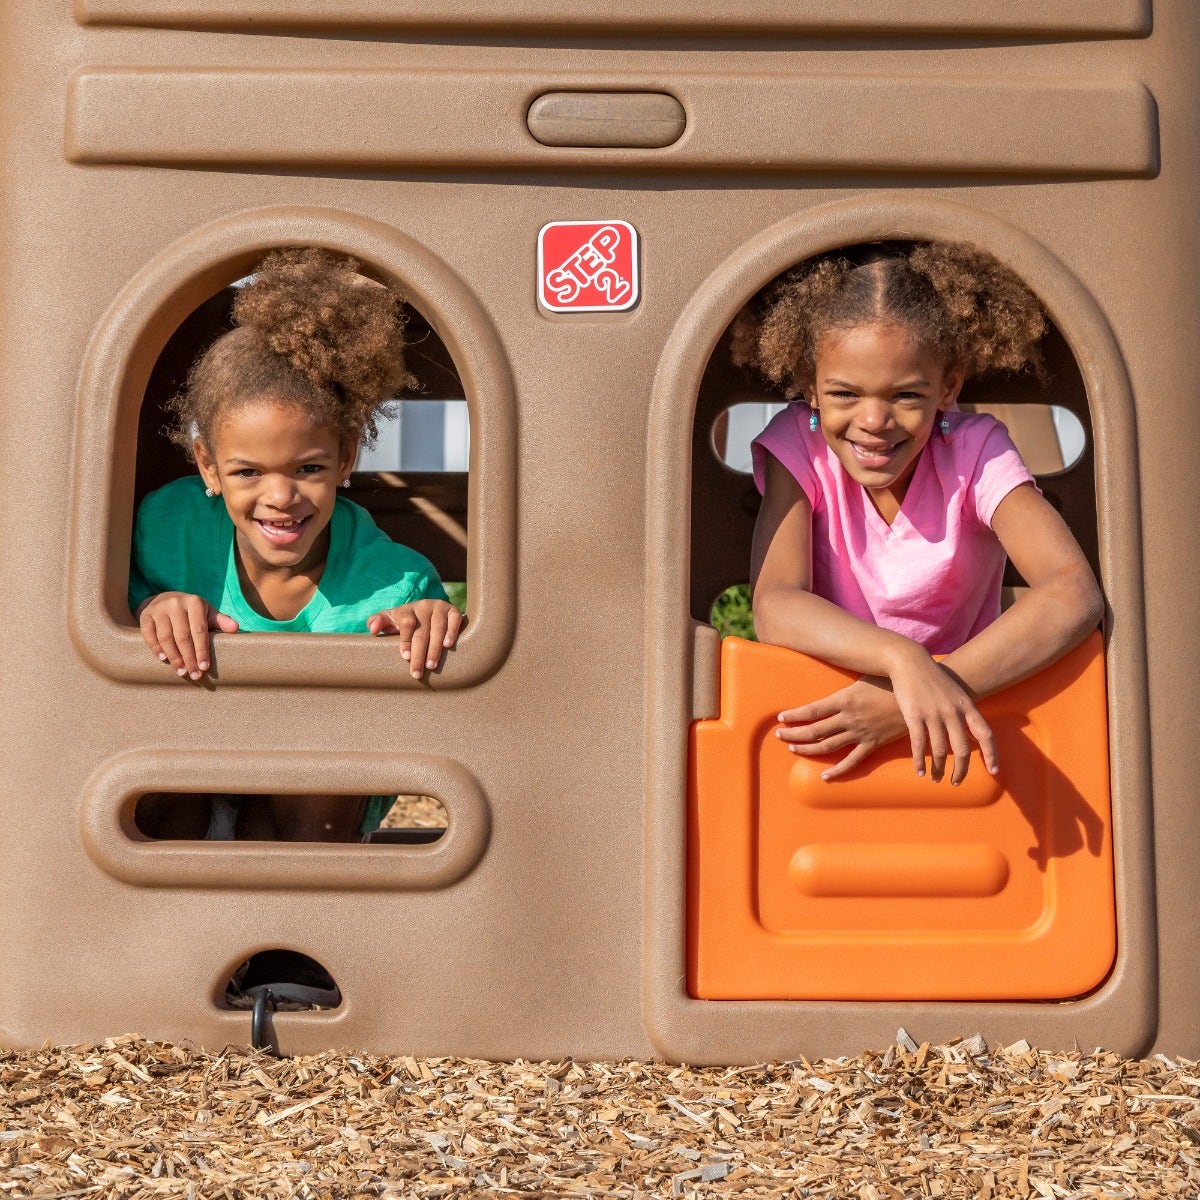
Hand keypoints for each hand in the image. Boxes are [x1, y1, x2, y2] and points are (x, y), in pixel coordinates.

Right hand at [137, 592, 238, 678]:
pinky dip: (156, 648)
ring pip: (166, 637)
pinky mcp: (145, 615)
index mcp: (194, 602)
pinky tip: (163, 659)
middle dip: (189, 658)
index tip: (205, 667)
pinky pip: (149, 635)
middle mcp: (175, 603)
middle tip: (194, 675)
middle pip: (182, 636)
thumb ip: (221, 621)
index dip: (202, 650)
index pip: (199, 630)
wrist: (166, 598)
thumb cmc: (192, 611)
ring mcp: (158, 609)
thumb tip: (235, 628)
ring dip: (174, 657)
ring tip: (181, 671)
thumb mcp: (207, 613)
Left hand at [367, 599, 464, 678]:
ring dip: (435, 647)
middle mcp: (423, 606)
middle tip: (417, 673)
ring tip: (431, 666)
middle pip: (422, 631)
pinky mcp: (453, 610)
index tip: (406, 657)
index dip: (406, 640)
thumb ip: (377, 622)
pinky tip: (448, 645)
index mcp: (406, 610)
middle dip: (419, 653)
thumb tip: (373, 630)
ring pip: (438, 627)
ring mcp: (439, 607)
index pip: (406, 624)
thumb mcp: (389, 620)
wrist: (427, 610)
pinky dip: (452, 631)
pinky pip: (455, 619)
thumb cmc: (405, 621)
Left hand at [777, 675, 908, 779]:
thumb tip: (828, 681)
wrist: (918, 698)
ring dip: (808, 749)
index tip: (780, 718)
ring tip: (793, 750)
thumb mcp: (863, 678)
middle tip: (779, 736)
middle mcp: (849, 718)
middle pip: (814, 730)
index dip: (794, 716)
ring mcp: (860, 733)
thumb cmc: (890, 682)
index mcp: (844, 699)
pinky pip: (852, 761)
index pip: (811, 710)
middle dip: (794, 734)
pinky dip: (837, 770)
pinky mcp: (872, 744)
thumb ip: (845, 685)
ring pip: (828, 746)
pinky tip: (824, 776)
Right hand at [887, 646, 997, 784]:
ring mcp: (933, 714)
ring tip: (936, 779)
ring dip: (938, 769)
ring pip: (939, 751)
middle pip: (962, 749)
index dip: (992, 754)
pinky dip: (920, 761)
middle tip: (957, 782)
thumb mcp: (955, 692)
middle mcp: (953, 711)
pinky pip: (919, 745)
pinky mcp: (914, 715)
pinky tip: (920, 771)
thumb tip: (973, 734)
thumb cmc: (933, 678)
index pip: (986, 734)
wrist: (909, 661)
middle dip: (961, 770)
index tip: (994, 771)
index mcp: (967, 706)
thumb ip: (964, 711)